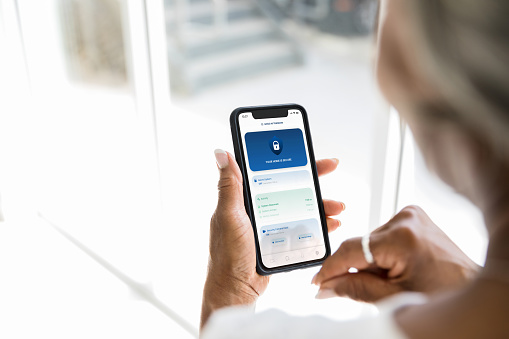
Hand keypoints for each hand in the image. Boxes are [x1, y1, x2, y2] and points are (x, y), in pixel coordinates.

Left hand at [201, 150, 344, 328]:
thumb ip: (229, 186)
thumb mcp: (229, 216)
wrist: (237, 288)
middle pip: (289, 184)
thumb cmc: (228, 254)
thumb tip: (222, 153)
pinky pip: (303, 226)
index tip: (304, 150)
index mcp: (244, 197)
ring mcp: (271, 222)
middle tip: (330, 166)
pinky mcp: (280, 238)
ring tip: (336, 206)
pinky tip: (330, 224)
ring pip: (300, 205)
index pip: (269, 170)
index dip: (287, 158)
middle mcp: (258, 206)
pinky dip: (318, 223)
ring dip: (320, 203)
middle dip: (311, 175)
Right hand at [313, 205, 479, 301]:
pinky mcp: (413, 216)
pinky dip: (382, 254)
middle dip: (358, 269)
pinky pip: (383, 236)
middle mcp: (406, 218)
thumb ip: (354, 289)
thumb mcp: (393, 297)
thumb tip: (326, 287)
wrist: (473, 288)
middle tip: (371, 290)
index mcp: (402, 237)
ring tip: (394, 279)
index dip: (331, 268)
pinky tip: (398, 267)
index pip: (351, 250)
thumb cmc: (443, 295)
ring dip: (372, 262)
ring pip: (371, 241)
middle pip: (361, 245)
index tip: (317, 282)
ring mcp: (411, 215)